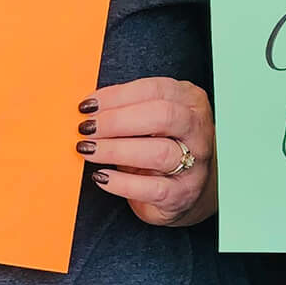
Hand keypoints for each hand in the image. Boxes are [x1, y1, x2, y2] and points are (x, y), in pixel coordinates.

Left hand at [76, 77, 216, 226]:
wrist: (182, 191)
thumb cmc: (158, 145)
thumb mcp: (149, 119)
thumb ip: (126, 108)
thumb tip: (88, 108)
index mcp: (190, 101)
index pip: (155, 90)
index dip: (117, 96)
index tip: (88, 106)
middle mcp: (198, 130)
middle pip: (163, 116)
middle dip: (117, 121)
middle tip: (87, 128)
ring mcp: (195, 164)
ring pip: (159, 152)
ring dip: (116, 150)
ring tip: (87, 150)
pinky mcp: (183, 194)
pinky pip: (153, 188)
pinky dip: (122, 182)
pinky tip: (101, 176)